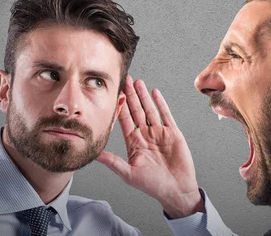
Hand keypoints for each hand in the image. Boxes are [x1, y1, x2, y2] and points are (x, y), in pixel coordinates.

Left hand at [97, 75, 204, 217]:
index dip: (119, 106)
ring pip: (150, 109)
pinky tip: (155, 93)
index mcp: (134, 143)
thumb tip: (94, 154)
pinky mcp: (172, 133)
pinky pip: (165, 115)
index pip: (124, 120)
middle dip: (130, 95)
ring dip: (144, 96)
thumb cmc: (153, 185)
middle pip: (136, 111)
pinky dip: (161, 103)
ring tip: (138, 82)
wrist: (176, 190)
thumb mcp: (129, 173)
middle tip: (125, 80)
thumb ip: (113, 162)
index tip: (114, 94)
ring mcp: (159, 133)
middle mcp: (145, 135)